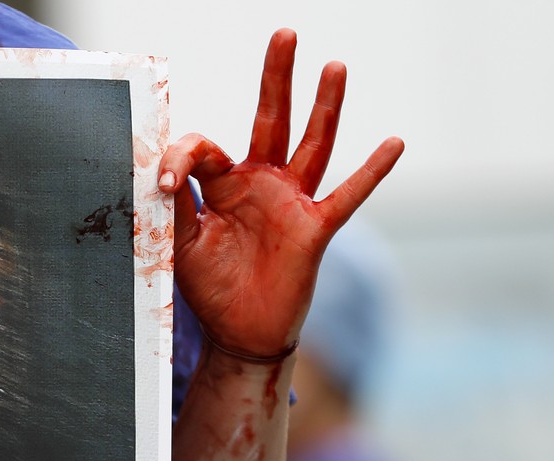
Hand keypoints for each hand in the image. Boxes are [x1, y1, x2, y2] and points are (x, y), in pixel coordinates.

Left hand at [160, 29, 403, 358]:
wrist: (237, 334)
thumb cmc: (211, 288)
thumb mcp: (180, 243)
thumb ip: (175, 205)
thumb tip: (160, 171)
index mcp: (225, 185)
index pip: (205, 149)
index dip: (181, 158)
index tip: (164, 182)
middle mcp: (262, 184)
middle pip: (272, 119)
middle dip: (277, 78)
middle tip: (285, 34)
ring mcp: (292, 203)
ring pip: (313, 145)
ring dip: (324, 106)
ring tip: (333, 66)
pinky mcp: (314, 230)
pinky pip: (347, 196)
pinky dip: (371, 172)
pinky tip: (394, 142)